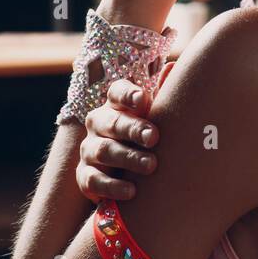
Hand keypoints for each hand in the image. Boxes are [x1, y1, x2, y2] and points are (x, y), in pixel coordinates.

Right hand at [76, 65, 168, 201]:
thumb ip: (163, 94)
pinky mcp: (85, 177)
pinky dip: (113, 186)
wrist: (128, 175)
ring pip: (103, 151)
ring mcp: (88, 150)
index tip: (143, 100)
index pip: (117, 92)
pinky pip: (94, 180)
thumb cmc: (146, 138)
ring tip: (151, 165)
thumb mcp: (156, 117)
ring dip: (128, 157)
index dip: (128, 95)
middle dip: (133, 129)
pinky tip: (132, 191)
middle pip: (112, 122)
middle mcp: (98, 124)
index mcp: (116, 105)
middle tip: (154, 137)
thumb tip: (172, 67)